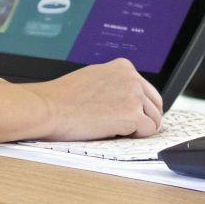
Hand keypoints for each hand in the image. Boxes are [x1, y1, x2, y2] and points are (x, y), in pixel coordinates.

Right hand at [25, 58, 163, 140]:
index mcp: (124, 66)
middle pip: (156, 105)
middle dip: (144, 118)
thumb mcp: (94, 78)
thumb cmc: (63, 98)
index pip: (147, 90)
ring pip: (154, 120)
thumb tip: (126, 98)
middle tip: (123, 127)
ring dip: (138, 129)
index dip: (138, 107)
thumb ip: (115, 84)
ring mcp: (134, 95)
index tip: (124, 114)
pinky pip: (148, 132)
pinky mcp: (132, 114)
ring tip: (112, 128)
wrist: (48, 108)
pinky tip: (114, 132)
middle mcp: (132, 78)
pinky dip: (134, 137)